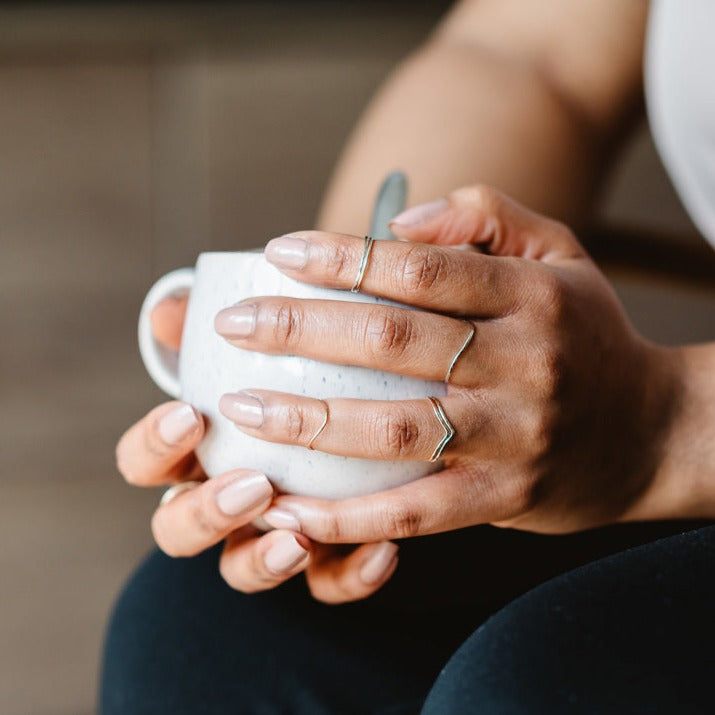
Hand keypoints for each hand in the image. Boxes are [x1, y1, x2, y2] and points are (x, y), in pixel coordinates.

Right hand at [116, 296, 398, 602]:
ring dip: (263, 561)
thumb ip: (213, 325)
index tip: (191, 414)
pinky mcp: (323, 559)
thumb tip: (171, 310)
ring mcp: (267, 535)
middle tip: (253, 483)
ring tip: (299, 539)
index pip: (143, 462)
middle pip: (176, 530)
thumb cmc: (287, 372)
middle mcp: (220, 501)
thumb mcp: (256, 343)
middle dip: (205, 513)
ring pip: (241, 571)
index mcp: (192, 453)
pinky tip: (385, 552)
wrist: (353, 410)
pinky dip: (350, 575)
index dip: (153, 445)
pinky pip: (327, 585)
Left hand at [214, 185, 683, 542]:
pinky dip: (347, 517)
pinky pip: (415, 513)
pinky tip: (289, 511)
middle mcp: (522, 364)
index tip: (278, 252)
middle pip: (391, 342)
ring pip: (394, 430)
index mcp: (530, 296)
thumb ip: (484, 216)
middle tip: (234, 325)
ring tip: (241, 411)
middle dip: (299, 330)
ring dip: (307, 422)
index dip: (341, 257)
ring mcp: (512, 437)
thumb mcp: (558, 253)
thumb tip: (399, 221)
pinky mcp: (503, 499)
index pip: (417, 269)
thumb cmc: (587, 336)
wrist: (652, 432)